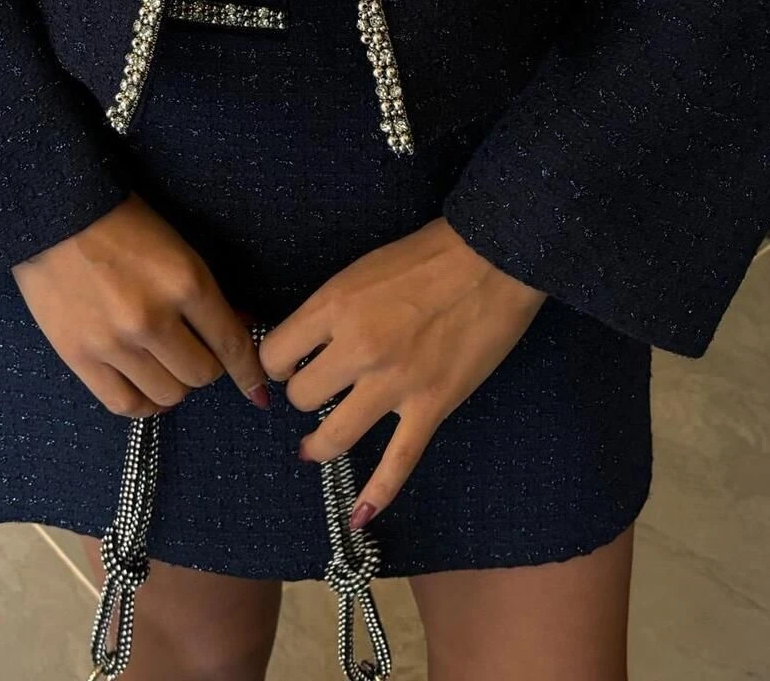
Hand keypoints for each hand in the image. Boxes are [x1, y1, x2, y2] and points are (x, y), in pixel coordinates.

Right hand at [12, 193, 269, 417]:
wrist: (53, 212)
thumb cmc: (121, 221)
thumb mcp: (177, 246)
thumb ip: (204, 291)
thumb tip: (235, 328)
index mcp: (186, 282)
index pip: (232, 344)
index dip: (249, 372)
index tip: (258, 389)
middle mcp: (153, 318)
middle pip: (202, 375)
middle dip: (207, 365)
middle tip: (195, 349)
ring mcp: (114, 343)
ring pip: (168, 395)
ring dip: (175, 383)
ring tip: (165, 364)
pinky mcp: (79, 357)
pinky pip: (125, 404)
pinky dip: (143, 403)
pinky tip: (145, 386)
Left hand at [259, 217, 544, 528]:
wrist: (493, 259)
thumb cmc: (428, 254)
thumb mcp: (361, 270)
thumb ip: (332, 309)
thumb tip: (308, 343)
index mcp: (335, 306)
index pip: (276, 355)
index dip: (280, 362)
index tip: (292, 363)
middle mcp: (358, 348)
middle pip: (301, 397)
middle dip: (305, 395)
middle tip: (320, 387)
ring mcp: (394, 383)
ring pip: (333, 436)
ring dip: (319, 444)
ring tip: (314, 447)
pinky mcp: (431, 406)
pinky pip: (397, 462)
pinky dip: (377, 493)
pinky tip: (360, 515)